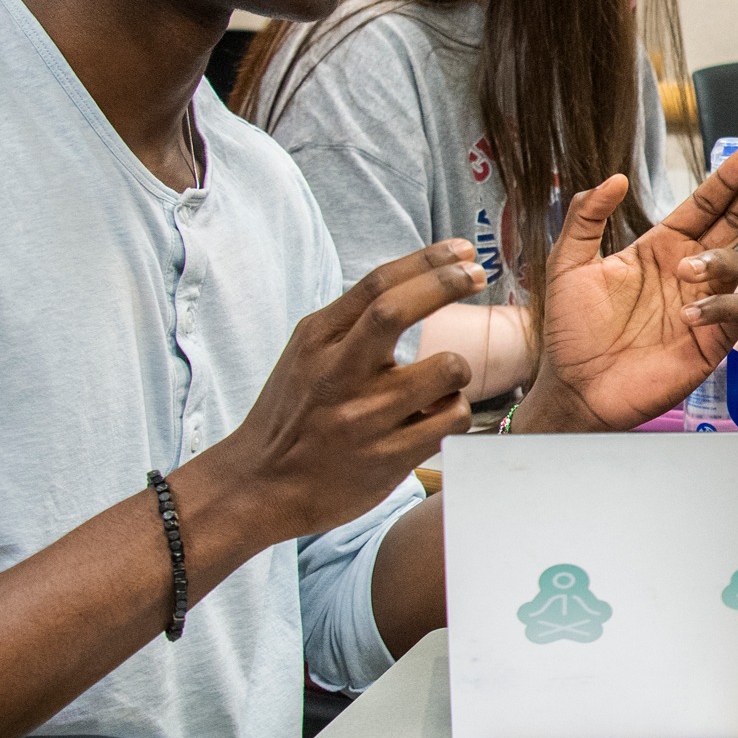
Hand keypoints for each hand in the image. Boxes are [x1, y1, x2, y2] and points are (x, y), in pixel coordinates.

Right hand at [187, 239, 481, 543]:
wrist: (260, 486)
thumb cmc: (295, 413)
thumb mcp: (307, 355)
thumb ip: (352, 323)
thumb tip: (419, 282)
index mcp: (317, 341)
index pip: (375, 286)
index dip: (426, 261)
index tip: (462, 251)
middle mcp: (338, 374)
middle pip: (396, 311)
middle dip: (445, 283)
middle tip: (477, 274)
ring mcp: (363, 418)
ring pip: (445, 370)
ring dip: (458, 369)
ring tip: (444, 382)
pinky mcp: (388, 458)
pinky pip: (450, 421)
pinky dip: (455, 412)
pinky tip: (437, 417)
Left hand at [520, 147, 737, 432]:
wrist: (573, 388)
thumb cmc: (571, 331)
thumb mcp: (568, 264)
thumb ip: (585, 218)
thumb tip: (614, 179)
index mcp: (659, 249)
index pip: (703, 208)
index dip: (725, 182)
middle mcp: (687, 273)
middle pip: (733, 226)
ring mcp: (702, 306)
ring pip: (736, 266)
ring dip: (718, 260)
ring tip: (686, 271)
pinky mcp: (710, 342)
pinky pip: (737, 313)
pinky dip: (720, 306)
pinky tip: (688, 312)